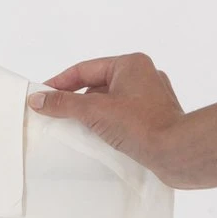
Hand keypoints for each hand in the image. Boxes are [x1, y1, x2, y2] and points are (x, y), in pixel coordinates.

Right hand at [27, 53, 216, 189]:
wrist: (179, 153)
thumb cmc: (140, 125)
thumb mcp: (94, 111)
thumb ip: (63, 103)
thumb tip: (37, 99)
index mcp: (130, 64)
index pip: (84, 69)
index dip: (59, 83)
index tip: (41, 96)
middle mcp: (144, 75)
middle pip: (97, 85)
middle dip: (75, 100)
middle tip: (54, 114)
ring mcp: (152, 98)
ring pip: (111, 101)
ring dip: (92, 113)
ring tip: (73, 128)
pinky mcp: (157, 117)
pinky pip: (124, 115)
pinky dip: (108, 123)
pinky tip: (98, 137)